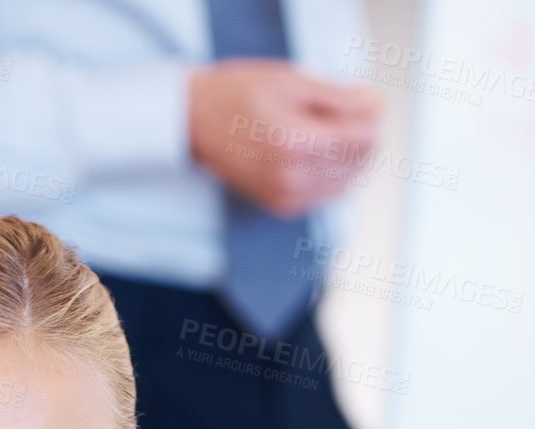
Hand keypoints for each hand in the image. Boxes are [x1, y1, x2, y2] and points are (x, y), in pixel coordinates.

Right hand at [188, 60, 381, 214]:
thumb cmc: (236, 96)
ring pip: (348, 181)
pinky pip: (327, 194)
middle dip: (363, 134)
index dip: (372, 115)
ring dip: (350, 155)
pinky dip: (333, 173)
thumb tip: (374, 107)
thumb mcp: (292, 80)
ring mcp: (288, 197)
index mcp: (297, 144)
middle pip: (360, 161)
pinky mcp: (283, 206)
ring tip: (329, 128)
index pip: (364, 138)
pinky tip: (317, 151)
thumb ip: (339, 97)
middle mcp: (293, 178)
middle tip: (349, 109)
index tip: (365, 99)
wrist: (196, 123)